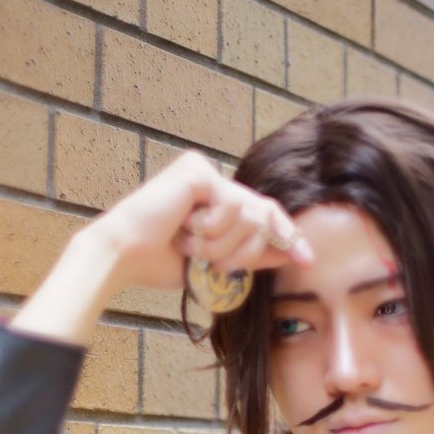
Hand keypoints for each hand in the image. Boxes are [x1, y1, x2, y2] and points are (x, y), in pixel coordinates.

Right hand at [13, 149, 312, 343]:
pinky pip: (230, 205)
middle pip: (263, 216)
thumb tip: (293, 253)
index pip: (266, 215)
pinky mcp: (197, 170)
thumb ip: (252, 254)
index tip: (308, 261)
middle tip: (209, 262)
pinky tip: (182, 228)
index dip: (289, 237)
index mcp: (216, 199)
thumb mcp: (216, 262)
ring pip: (249, 214)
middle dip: (242, 251)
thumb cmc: (160, 262)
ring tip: (188, 244)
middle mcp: (213, 180)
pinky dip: (209, 228)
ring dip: (220, 244)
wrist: (124, 258)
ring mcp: (204, 171)